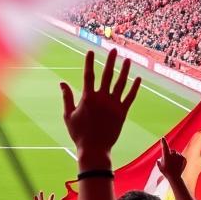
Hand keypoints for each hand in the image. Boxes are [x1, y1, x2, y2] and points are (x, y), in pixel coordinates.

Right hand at [60, 49, 139, 163]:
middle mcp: (102, 99)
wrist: (94, 149)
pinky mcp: (122, 113)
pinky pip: (130, 97)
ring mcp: (113, 105)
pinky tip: (138, 78)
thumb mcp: (68, 115)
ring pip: (121, 84)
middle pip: (107, 75)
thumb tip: (62, 83)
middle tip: (114, 49)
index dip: (89, 62)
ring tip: (128, 59)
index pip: (88, 75)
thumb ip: (67, 97)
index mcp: (87, 98)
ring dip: (125, 70)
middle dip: (110, 61)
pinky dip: (135, 87)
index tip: (90, 51)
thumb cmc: (79, 133)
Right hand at [155, 137, 186, 183]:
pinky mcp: (184, 159)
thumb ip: (159, 160)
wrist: (175, 177)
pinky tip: (178, 165)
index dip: (163, 142)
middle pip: (172, 151)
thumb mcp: (159, 166)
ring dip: (175, 157)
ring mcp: (180, 156)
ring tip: (174, 165)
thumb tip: (161, 158)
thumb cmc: (166, 172)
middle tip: (169, 161)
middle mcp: (173, 155)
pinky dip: (179, 160)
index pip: (165, 147)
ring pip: (177, 154)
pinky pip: (181, 157)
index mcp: (166, 156)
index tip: (162, 138)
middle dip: (170, 154)